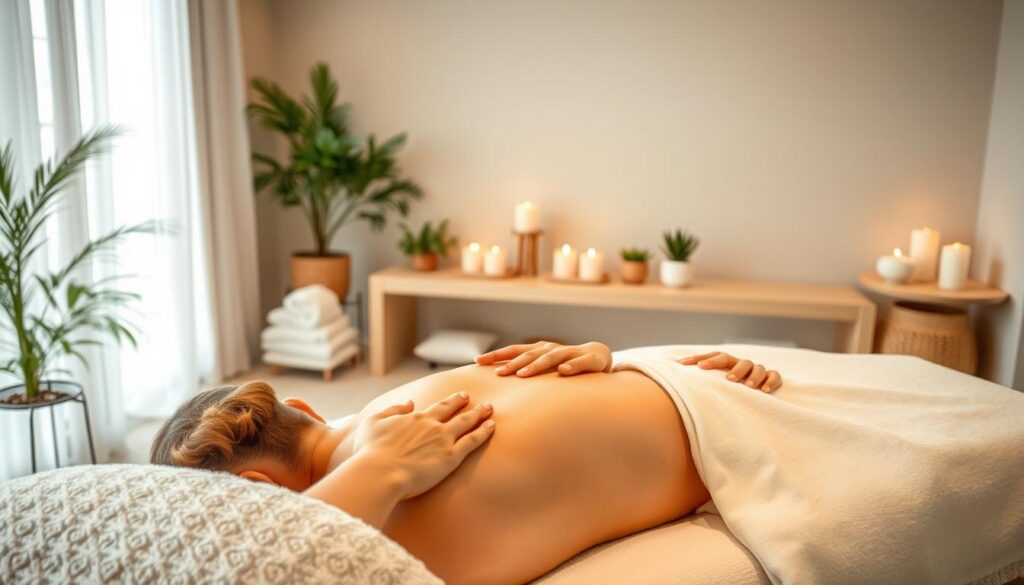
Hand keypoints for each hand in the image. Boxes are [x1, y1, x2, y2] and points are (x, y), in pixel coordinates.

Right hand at [351, 392, 495, 499]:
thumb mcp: (372, 422)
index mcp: (415, 418)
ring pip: (466, 423)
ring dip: (479, 414)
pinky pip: (472, 441)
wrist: (379, 472)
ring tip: (489, 409)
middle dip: (465, 403)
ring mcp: (443, 440)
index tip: (461, 395)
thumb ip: (392, 410)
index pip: (437, 407)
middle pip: (453, 411)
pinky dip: (483, 432)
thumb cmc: (370, 451)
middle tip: (475, 399)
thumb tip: (409, 402)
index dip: (451, 401)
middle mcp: (432, 425)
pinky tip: (491, 427)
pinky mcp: (450, 457)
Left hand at [475, 341, 612, 376]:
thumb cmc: (565, 365)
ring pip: (550, 358)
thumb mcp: (544, 367)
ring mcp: (569, 353)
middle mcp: (550, 349)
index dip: (496, 355)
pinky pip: (578, 363)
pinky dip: (571, 367)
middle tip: (498, 373)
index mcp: (538, 350)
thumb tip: (496, 380)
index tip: (477, 361)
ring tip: (523, 374)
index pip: (513, 351)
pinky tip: (563, 373)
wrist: (599, 356)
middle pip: (528, 354)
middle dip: (512, 363)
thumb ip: (525, 370)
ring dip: (536, 365)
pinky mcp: (588, 359)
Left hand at [679, 352, 781, 391]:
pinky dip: (770, 381)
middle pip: (734, 360)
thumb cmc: (728, 390)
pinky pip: (774, 376)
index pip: (714, 355)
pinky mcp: (771, 378)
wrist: (755, 394)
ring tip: (747, 386)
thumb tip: (673, 376)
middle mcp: (740, 364)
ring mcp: (756, 370)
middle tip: (726, 378)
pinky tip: (764, 391)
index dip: (702, 358)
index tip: (690, 366)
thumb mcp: (714, 385)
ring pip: (756, 367)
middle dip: (728, 367)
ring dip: (751, 375)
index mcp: (726, 362)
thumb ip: (700, 382)